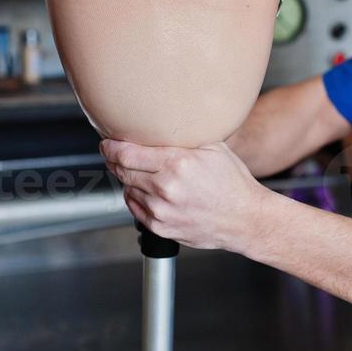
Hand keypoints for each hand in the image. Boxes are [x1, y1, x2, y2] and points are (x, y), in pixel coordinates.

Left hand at [100, 140, 271, 251]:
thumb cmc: (232, 183)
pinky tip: (148, 192)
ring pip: (127, 189)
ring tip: (140, 173)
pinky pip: (135, 209)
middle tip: (114, 154)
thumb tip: (160, 122)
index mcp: (177, 163)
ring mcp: (162, 210)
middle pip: (122, 171)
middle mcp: (166, 188)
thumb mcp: (213, 148)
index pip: (127, 153)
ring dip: (128, 180)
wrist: (245, 219)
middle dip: (114, 161)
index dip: (111, 147)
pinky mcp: (161, 228)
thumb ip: (184, 137)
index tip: (107, 143)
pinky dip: (136, 198)